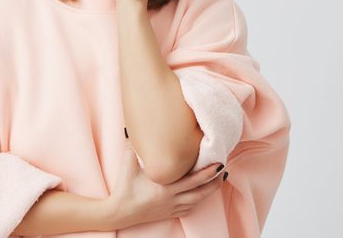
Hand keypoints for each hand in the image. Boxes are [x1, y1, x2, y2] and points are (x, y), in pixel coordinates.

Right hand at [106, 137, 226, 229]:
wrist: (120, 212)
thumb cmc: (125, 188)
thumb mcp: (128, 164)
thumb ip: (133, 146)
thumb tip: (134, 129)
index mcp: (165, 186)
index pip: (193, 179)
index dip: (207, 171)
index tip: (217, 161)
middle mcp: (172, 198)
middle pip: (201, 190)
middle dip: (214, 180)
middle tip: (223, 169)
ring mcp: (172, 207)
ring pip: (197, 200)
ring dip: (210, 191)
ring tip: (219, 180)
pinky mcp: (170, 213)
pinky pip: (189, 208)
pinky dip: (198, 200)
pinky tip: (201, 194)